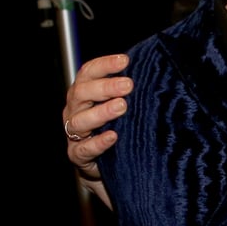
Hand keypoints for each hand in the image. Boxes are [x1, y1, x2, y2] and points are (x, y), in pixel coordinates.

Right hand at [62, 53, 131, 207]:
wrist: (103, 165)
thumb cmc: (112, 127)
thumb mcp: (118, 104)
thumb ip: (125, 90)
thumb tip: (152, 70)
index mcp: (83, 93)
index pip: (88, 72)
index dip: (104, 65)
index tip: (125, 60)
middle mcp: (74, 110)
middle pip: (81, 93)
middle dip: (105, 87)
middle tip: (128, 85)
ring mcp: (74, 133)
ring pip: (80, 121)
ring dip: (101, 112)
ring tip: (121, 106)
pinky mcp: (77, 155)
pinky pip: (84, 149)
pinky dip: (98, 142)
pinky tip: (113, 137)